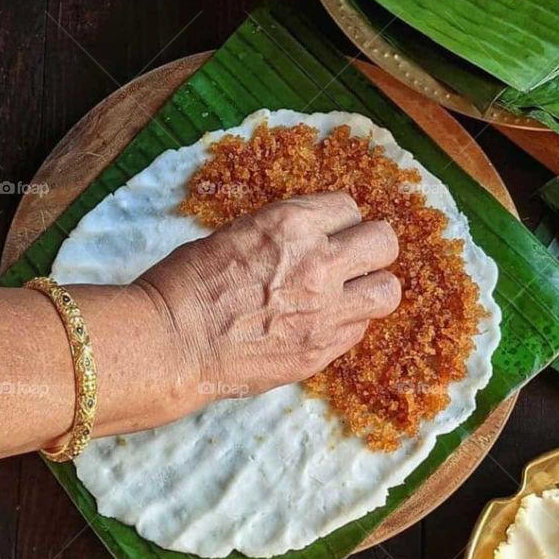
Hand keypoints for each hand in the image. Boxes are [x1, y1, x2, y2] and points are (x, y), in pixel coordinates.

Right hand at [137, 192, 400, 406]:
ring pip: (387, 291)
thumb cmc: (189, 283)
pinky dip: (347, 323)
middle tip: (352, 260)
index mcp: (292, 224)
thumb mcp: (239, 233)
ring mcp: (325, 311)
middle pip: (384, 242)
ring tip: (349, 294)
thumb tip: (314, 238)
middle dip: (370, 248)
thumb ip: (287, 234)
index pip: (349, 207)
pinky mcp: (321, 351)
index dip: (338, 221)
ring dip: (371, 288)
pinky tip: (321, 323)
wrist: (171, 343)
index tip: (328, 232)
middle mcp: (318, 263)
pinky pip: (360, 329)